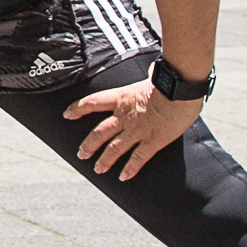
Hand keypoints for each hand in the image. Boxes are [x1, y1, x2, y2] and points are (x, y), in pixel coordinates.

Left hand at [63, 72, 199, 180]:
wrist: (179, 89)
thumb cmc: (169, 79)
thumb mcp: (154, 76)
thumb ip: (150, 75)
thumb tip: (153, 69)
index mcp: (122, 98)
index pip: (93, 102)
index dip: (78, 108)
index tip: (67, 114)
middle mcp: (125, 116)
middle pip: (100, 132)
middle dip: (89, 144)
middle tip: (81, 154)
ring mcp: (137, 130)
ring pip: (114, 148)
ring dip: (104, 160)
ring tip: (98, 169)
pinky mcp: (153, 141)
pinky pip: (138, 158)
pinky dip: (130, 169)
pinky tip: (123, 177)